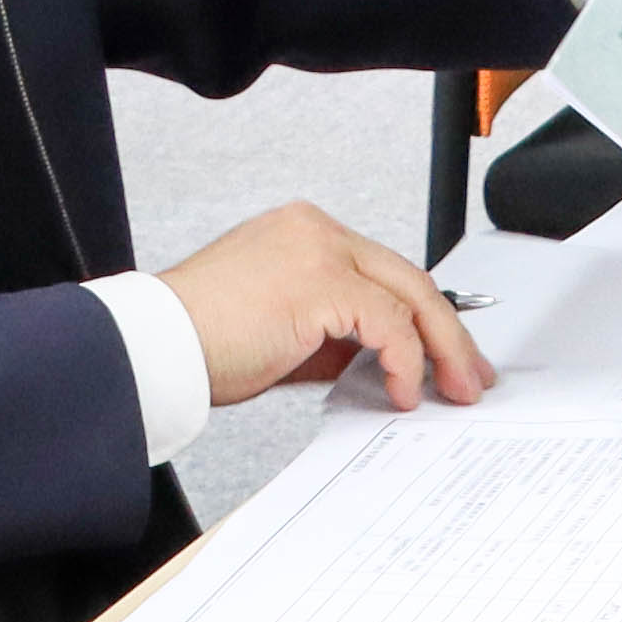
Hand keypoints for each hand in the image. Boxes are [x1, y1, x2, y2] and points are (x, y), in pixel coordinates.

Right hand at [166, 199, 491, 409]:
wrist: (151, 349)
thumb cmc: (199, 345)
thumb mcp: (283, 334)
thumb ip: (335, 336)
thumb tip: (384, 362)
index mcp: (304, 234)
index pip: (384, 272)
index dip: (424, 316)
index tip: (447, 354)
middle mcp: (316, 231)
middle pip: (409, 279)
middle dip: (449, 334)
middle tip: (470, 376)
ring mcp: (321, 251)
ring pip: (411, 297)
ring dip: (441, 350)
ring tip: (453, 390)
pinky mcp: (322, 282)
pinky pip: (389, 323)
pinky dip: (406, 360)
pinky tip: (403, 390)